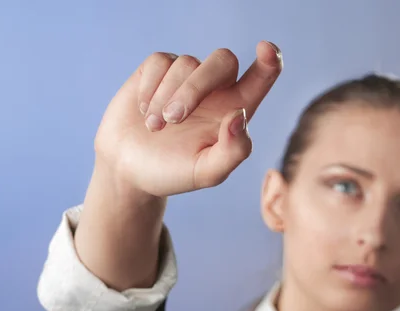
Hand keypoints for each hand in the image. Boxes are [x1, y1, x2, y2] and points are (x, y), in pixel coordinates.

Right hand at [94, 41, 282, 197]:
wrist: (129, 170)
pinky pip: (160, 62)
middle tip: (175, 118)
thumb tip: (240, 115)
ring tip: (154, 128)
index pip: (262, 78)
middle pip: (223, 60)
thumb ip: (233, 151)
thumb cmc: (173, 172)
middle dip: (197, 85)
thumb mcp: (207, 173)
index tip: (266, 48)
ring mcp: (185, 76)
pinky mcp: (157, 70)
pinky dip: (150, 89)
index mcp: (234, 111)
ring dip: (167, 98)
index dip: (270, 60)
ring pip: (187, 63)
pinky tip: (145, 112)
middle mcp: (215, 89)